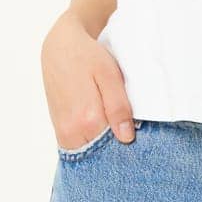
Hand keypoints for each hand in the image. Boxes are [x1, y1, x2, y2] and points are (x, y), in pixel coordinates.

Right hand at [41, 11, 135, 147]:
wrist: (60, 47)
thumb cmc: (87, 56)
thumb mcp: (109, 75)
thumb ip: (118, 107)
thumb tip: (126, 138)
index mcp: (87, 119)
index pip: (114, 149)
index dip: (130, 146)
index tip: (142, 140)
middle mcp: (72, 132)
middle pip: (101, 154)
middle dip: (117, 149)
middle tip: (133, 133)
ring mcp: (63, 134)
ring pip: (91, 153)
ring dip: (105, 147)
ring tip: (119, 128)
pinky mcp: (60, 131)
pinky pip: (81, 147)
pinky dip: (94, 143)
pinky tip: (105, 129)